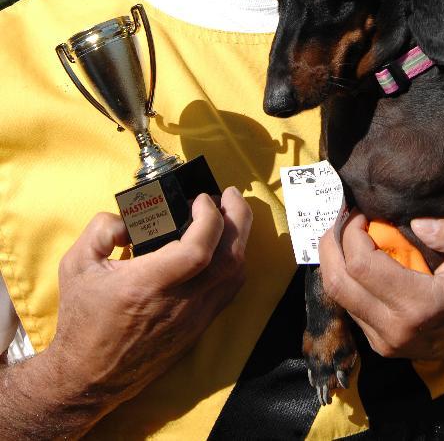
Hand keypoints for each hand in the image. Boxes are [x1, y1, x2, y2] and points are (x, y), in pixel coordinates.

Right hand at [38, 188, 251, 419]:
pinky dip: (234, 261)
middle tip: (228, 194)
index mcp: (148, 285)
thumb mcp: (76, 264)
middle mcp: (179, 303)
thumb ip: (101, 229)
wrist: (89, 377)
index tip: (199, 198)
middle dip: (238, 217)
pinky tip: (223, 245)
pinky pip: (230, 289)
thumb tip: (130, 218)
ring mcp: (194, 317)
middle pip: (230, 258)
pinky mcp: (199, 327)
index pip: (198, 250)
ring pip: (236, 273)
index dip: (208, 217)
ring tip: (227, 214)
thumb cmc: (83, 319)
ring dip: (239, 238)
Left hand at [318, 212, 443, 359]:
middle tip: (342, 217)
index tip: (360, 210)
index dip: (351, 231)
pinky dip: (346, 278)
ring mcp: (385, 342)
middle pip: (337, 282)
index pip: (360, 264)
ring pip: (338, 297)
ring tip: (347, 233)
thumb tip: (417, 223)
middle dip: (331, 243)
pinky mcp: (381, 345)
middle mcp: (394, 329)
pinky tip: (358, 257)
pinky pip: (349, 307)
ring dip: (335, 260)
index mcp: (418, 305)